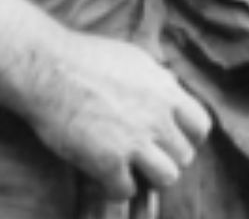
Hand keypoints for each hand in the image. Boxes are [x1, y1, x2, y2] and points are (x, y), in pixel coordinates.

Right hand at [18, 30, 209, 203]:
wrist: (48, 68)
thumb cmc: (86, 58)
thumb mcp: (136, 60)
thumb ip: (158, 81)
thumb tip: (170, 89)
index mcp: (167, 92)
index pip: (200, 127)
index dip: (188, 138)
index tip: (170, 140)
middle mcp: (158, 118)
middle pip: (184, 156)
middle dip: (166, 158)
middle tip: (144, 156)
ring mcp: (134, 142)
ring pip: (166, 178)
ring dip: (149, 177)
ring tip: (130, 170)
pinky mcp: (107, 162)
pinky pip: (126, 190)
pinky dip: (116, 188)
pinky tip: (104, 176)